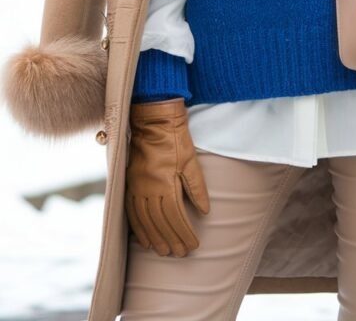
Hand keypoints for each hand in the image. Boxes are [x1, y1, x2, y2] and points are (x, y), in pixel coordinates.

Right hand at [125, 97, 209, 255]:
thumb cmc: (176, 140)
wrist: (153, 122)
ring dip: (155, 238)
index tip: (193, 244)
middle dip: (171, 239)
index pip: (176, 216)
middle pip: (160, 221)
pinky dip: (138, 228)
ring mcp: (137, 186)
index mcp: (165, 182)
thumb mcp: (191, 161)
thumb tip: (205, 211)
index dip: (185, 233)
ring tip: (163, 251)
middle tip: (180, 253)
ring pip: (145, 220)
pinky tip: (143, 240)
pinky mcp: (129, 184)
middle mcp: (149, 187)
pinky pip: (131, 211)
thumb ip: (197, 187)